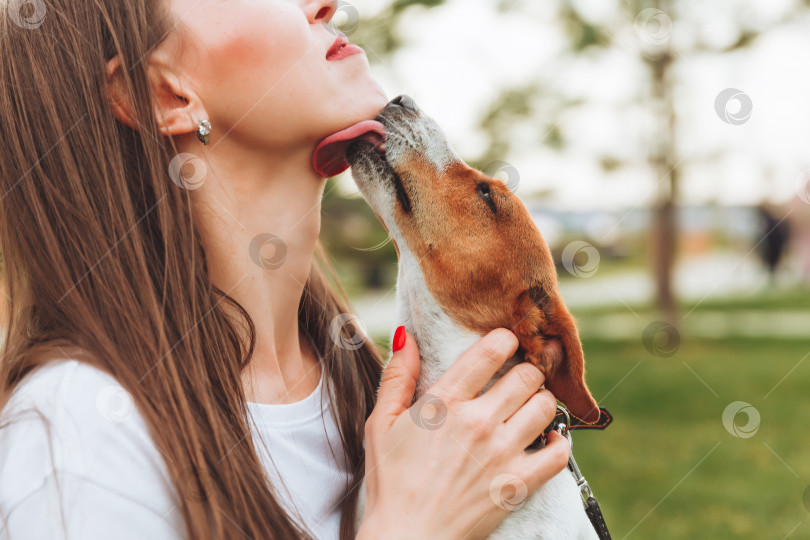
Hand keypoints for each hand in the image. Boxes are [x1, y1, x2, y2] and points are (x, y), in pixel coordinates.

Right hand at [357, 328, 570, 539]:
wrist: (406, 538)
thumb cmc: (390, 480)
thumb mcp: (381, 423)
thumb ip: (397, 375)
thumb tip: (405, 334)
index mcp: (444, 403)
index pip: (491, 350)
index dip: (505, 339)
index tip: (505, 342)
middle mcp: (478, 423)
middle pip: (527, 375)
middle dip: (526, 370)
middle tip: (519, 377)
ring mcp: (501, 454)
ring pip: (545, 406)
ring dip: (541, 401)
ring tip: (529, 407)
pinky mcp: (517, 484)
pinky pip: (559, 453)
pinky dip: (560, 442)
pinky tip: (547, 439)